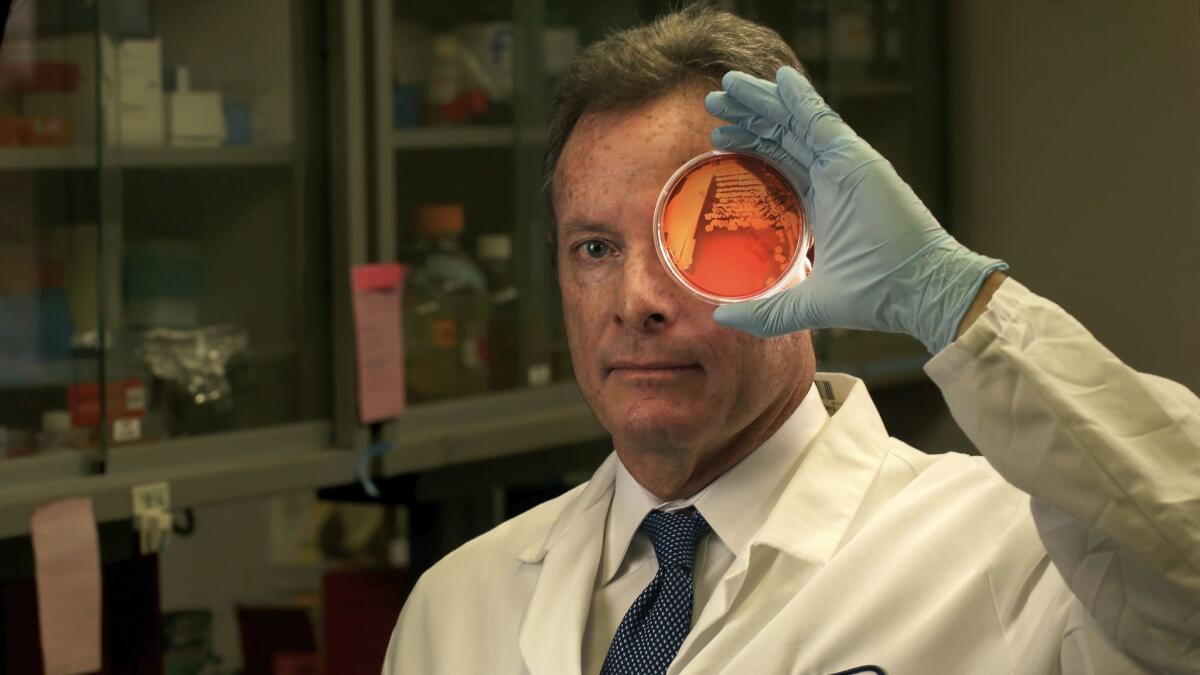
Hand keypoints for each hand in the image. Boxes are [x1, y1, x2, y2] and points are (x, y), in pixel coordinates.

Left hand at [704, 67, 1006, 353]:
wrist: (918, 293)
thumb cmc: (876, 297)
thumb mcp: (806, 305)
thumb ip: (765, 313)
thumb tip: (721, 317)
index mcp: (822, 202)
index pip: (779, 161)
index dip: (750, 144)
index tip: (718, 137)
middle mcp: (833, 177)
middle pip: (783, 135)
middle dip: (748, 117)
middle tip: (713, 106)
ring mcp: (846, 165)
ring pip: (797, 121)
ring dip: (762, 102)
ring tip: (727, 88)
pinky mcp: (858, 160)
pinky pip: (824, 120)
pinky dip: (801, 98)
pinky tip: (777, 80)